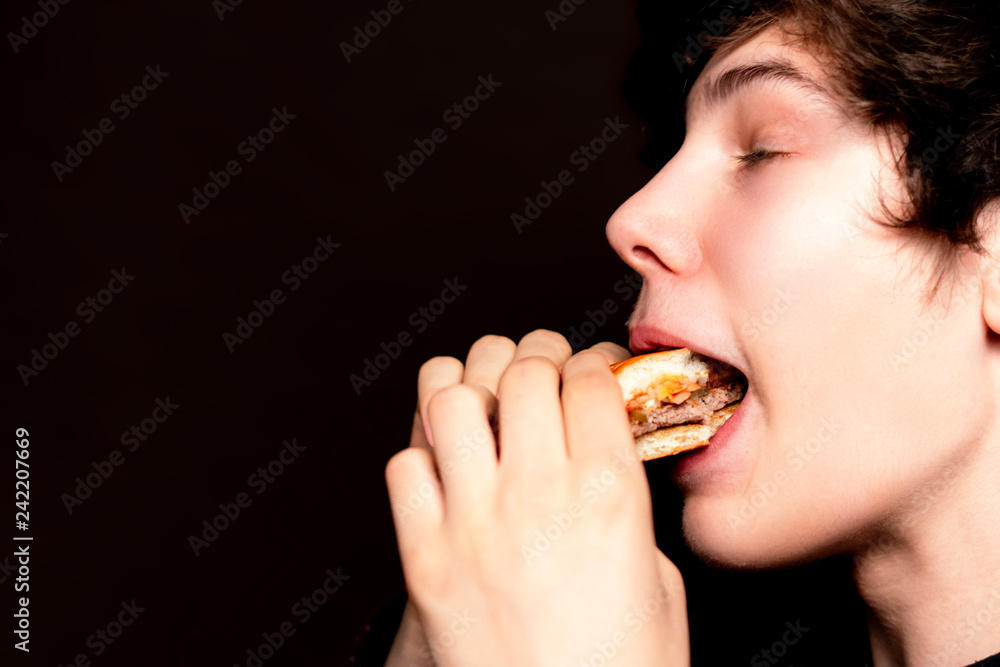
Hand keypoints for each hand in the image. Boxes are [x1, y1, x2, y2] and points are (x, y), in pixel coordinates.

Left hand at [385, 330, 689, 666]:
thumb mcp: (658, 580)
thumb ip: (625, 507)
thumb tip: (600, 458)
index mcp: (609, 497)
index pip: (591, 380)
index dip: (594, 361)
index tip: (593, 368)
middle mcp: (536, 495)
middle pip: (523, 372)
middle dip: (537, 354)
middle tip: (544, 367)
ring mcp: (470, 522)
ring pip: (451, 399)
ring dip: (473, 385)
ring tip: (488, 398)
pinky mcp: (423, 556)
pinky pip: (403, 466)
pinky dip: (424, 452)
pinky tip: (450, 467)